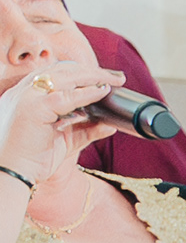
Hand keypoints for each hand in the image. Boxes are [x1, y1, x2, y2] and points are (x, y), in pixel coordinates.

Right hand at [2, 63, 123, 189]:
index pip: (55, 73)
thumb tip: (111, 125)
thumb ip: (86, 130)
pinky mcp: (33, 108)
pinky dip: (86, 93)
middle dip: (92, 71)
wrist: (10, 172)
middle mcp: (24, 92)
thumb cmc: (33, 158)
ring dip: (93, 77)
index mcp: (27, 95)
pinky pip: (65, 97)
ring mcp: (27, 97)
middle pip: (62, 70)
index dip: (81, 72)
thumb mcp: (65, 140)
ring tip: (114, 81)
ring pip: (64, 77)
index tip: (104, 77)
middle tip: (117, 76)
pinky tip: (102, 92)